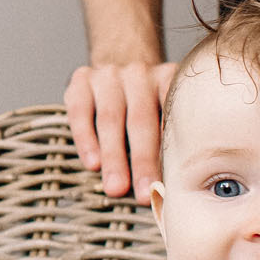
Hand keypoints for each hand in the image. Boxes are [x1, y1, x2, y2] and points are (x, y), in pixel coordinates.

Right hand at [65, 60, 176, 200]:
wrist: (119, 66)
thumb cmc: (148, 103)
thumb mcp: (165, 109)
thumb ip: (171, 136)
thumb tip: (178, 187)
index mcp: (168, 79)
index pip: (171, 117)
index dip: (171, 152)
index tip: (172, 184)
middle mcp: (139, 73)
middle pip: (141, 120)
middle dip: (142, 161)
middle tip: (144, 194)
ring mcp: (109, 74)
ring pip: (110, 118)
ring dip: (113, 156)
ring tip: (115, 188)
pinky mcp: (82, 78)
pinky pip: (80, 112)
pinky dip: (86, 140)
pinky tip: (92, 164)